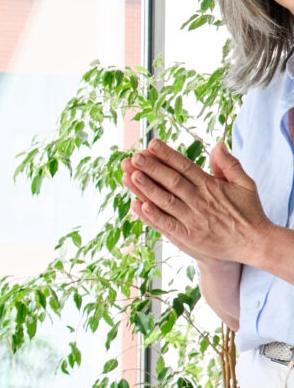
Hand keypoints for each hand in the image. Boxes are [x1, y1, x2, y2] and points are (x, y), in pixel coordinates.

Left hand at [121, 139, 270, 264]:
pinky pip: (167, 225)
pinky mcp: (189, 237)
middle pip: (171, 181)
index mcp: (210, 185)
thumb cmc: (248, 212)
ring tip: (131, 176)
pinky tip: (138, 206)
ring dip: (147, 188)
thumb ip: (229, 164)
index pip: (184, 166)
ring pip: (166, 201)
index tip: (151, 144)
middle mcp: (199, 201)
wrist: (255, 243)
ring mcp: (193, 219)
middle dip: (151, 168)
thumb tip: (218, 144)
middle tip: (134, 157)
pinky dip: (153, 216)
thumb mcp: (245, 183)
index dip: (167, 155)